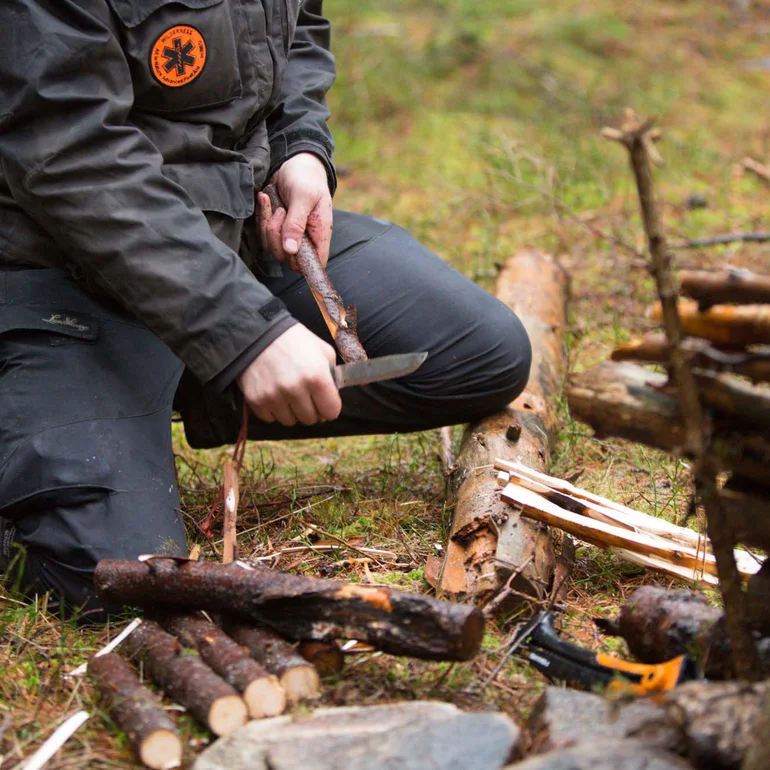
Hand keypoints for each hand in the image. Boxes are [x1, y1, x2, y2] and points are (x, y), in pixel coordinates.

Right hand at [237, 324, 341, 425]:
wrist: (258, 333)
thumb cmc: (294, 340)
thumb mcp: (322, 350)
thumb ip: (333, 374)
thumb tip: (333, 395)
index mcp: (317, 377)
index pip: (331, 412)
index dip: (329, 407)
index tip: (324, 401)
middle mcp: (296, 389)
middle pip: (311, 419)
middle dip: (311, 409)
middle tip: (305, 396)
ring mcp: (274, 396)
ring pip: (290, 421)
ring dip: (292, 411)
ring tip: (288, 394)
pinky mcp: (256, 400)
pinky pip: (271, 418)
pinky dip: (274, 410)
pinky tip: (274, 394)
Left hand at [257, 153, 332, 270]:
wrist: (294, 163)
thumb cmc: (306, 178)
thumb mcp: (304, 198)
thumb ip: (296, 224)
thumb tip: (291, 250)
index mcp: (319, 234)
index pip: (315, 263)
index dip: (302, 262)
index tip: (289, 246)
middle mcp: (305, 239)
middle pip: (287, 257)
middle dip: (277, 235)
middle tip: (282, 212)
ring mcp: (289, 235)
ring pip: (272, 246)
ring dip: (268, 223)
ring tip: (276, 204)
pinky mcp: (276, 228)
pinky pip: (262, 234)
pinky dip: (262, 216)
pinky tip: (266, 199)